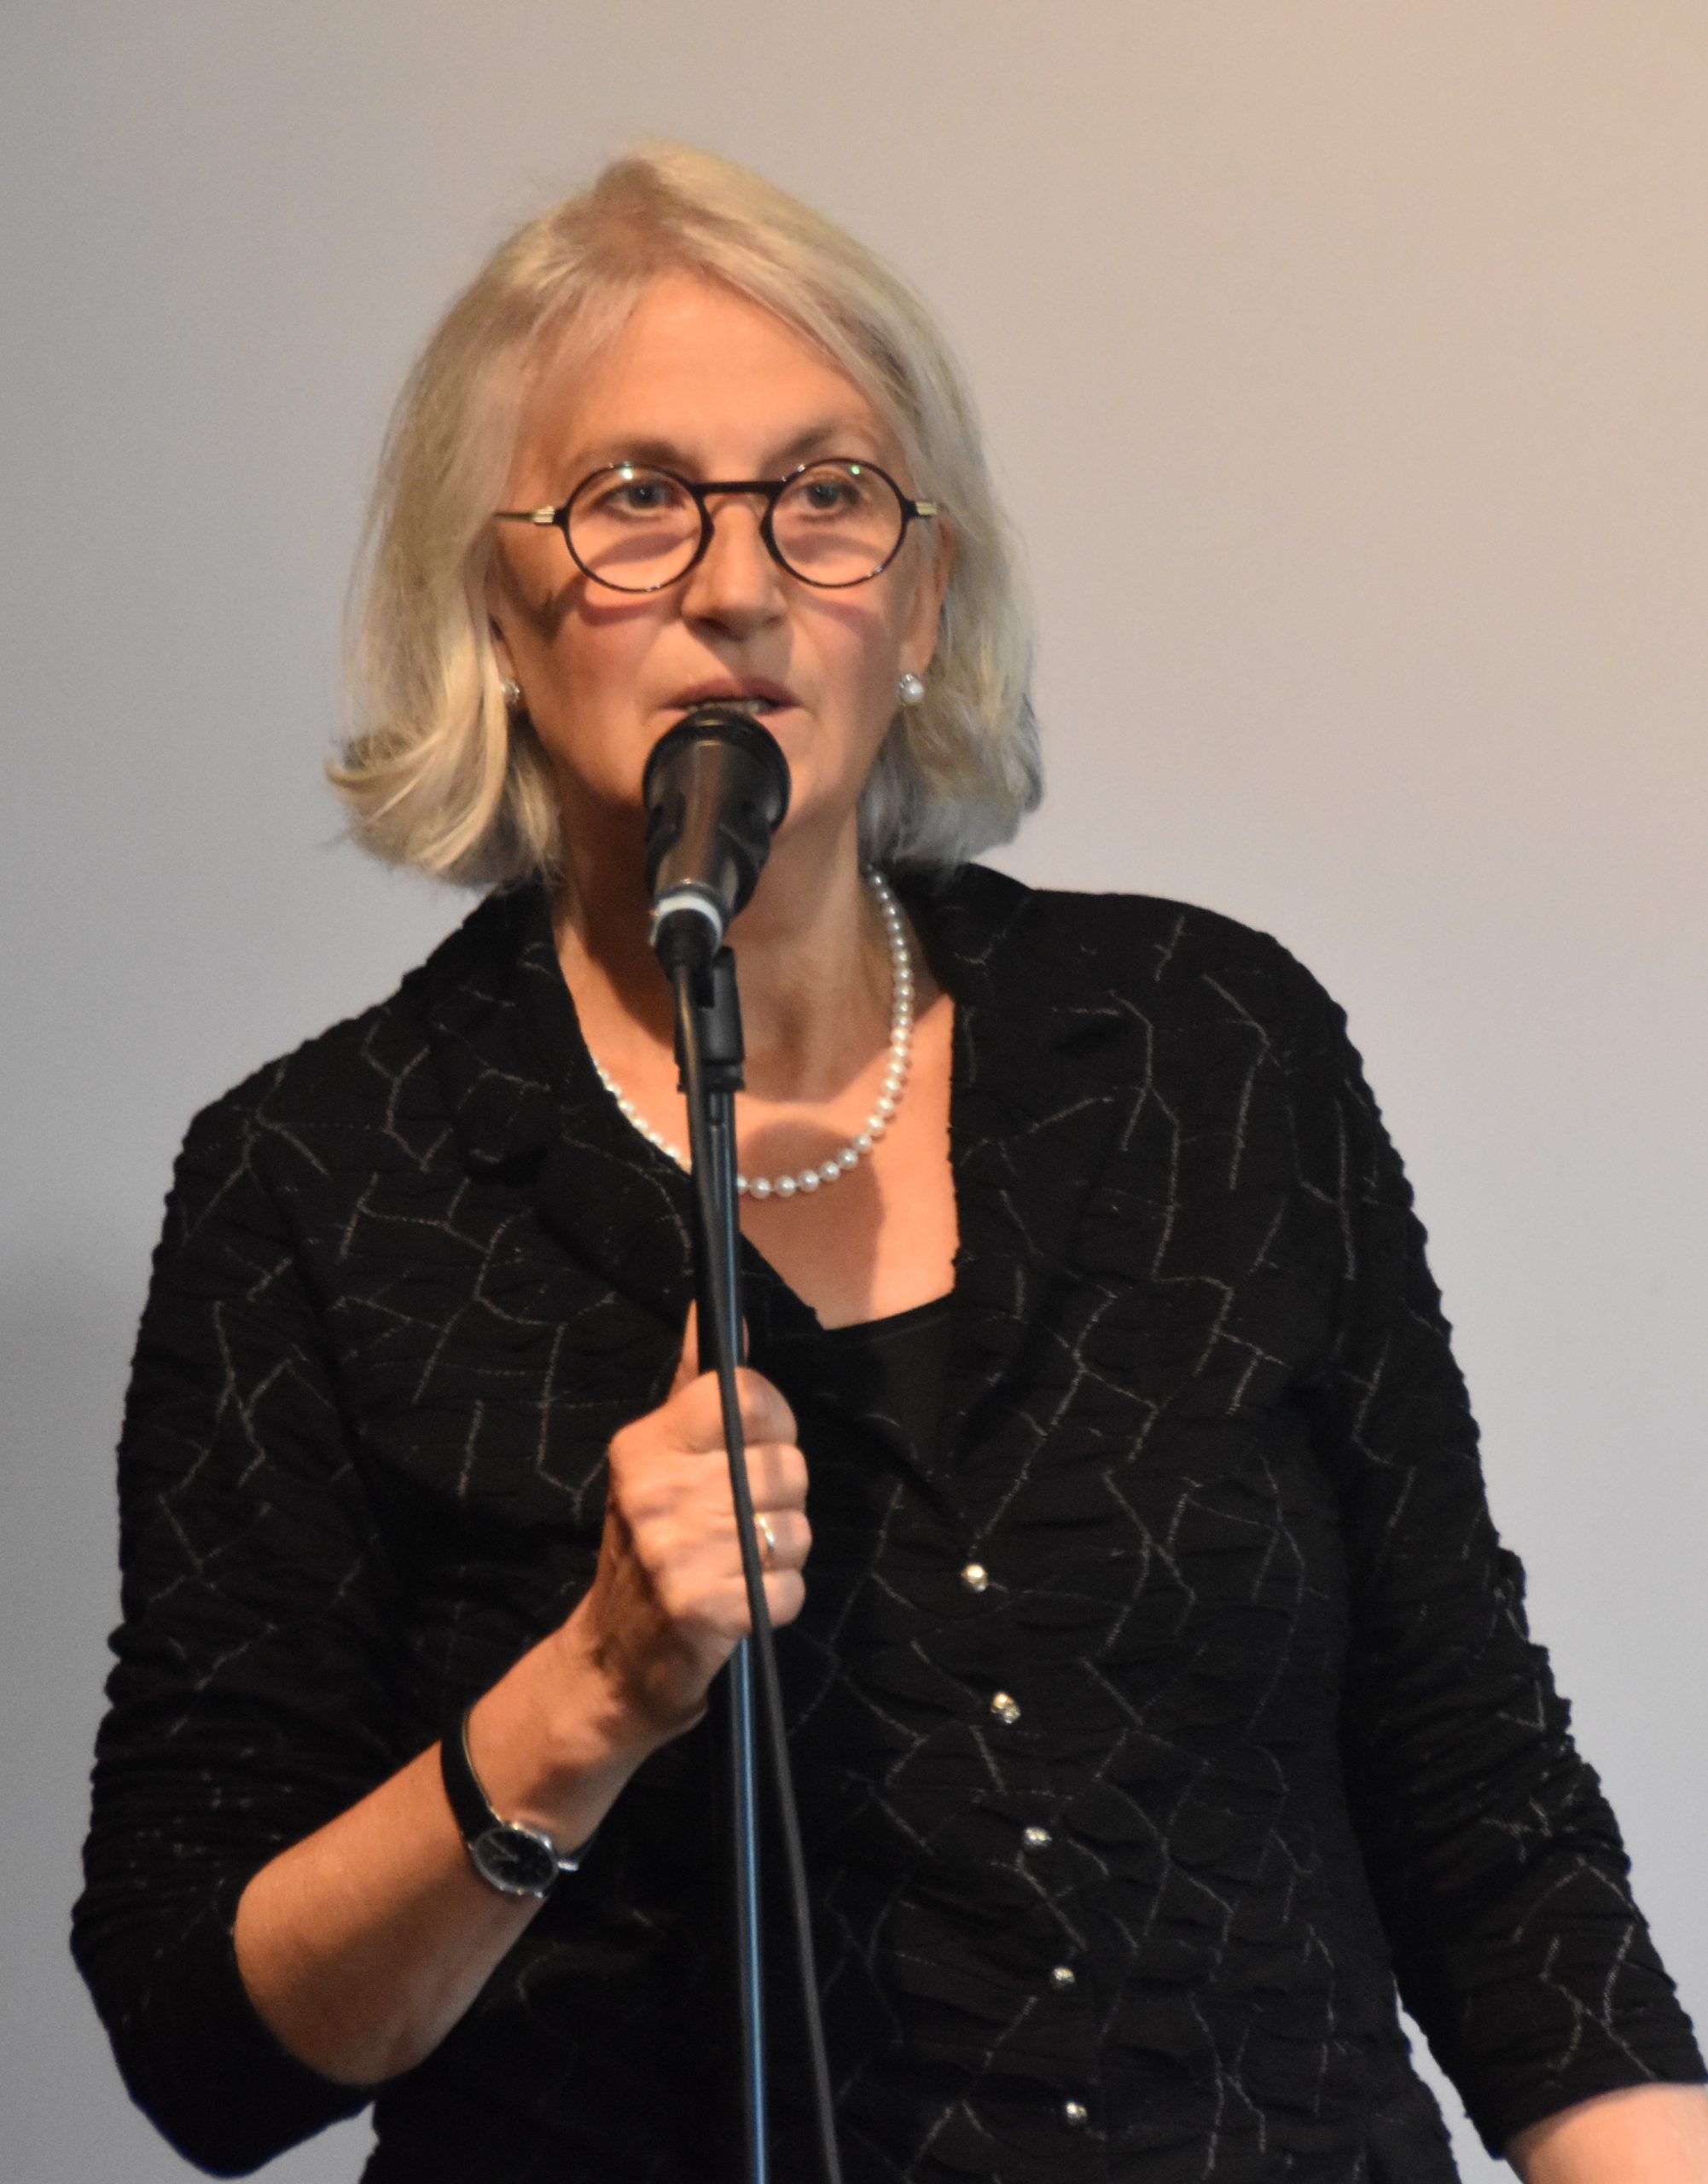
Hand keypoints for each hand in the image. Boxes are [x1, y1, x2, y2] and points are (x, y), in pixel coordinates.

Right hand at [566, 1314, 809, 1747]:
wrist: (613, 1662)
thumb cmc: (648, 1547)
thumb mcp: (658, 1460)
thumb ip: (696, 1386)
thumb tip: (711, 1308)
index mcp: (645, 1445)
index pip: (749, 1397)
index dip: (775, 1425)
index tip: (758, 1452)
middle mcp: (655, 1492)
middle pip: (788, 1467)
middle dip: (784, 1501)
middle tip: (743, 1524)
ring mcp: (676, 1553)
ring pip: (796, 1529)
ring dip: (784, 1554)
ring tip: (740, 1563)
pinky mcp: (703, 1610)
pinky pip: (790, 1588)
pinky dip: (778, 1600)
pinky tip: (741, 1602)